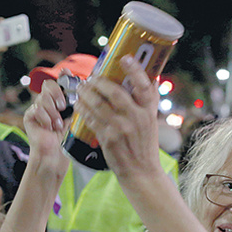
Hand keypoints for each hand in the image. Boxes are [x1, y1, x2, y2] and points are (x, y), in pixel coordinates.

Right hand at [24, 81, 70, 176]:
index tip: (67, 73)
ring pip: (43, 97)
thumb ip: (77, 103)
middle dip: (57, 94)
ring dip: (53, 112)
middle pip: (48, 84)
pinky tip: (49, 127)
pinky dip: (45, 118)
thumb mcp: (75, 117)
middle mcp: (48, 101)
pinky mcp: (29, 115)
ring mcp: (37, 107)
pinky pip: (36, 109)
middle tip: (63, 107)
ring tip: (57, 125)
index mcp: (60, 100)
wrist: (55, 154)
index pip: (59, 81)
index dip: (62, 75)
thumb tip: (84, 90)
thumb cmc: (66, 138)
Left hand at [74, 55, 160, 178]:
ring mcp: (121, 128)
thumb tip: (153, 76)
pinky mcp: (108, 138)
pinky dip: (83, 109)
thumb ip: (149, 100)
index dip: (135, 70)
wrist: (141, 172)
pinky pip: (91, 119)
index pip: (144, 86)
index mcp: (149, 112)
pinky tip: (79, 105)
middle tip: (91, 78)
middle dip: (99, 82)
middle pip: (115, 92)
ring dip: (86, 94)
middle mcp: (136, 118)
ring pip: (98, 104)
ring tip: (81, 89)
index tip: (125, 58)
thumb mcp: (152, 121)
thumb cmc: (145, 145)